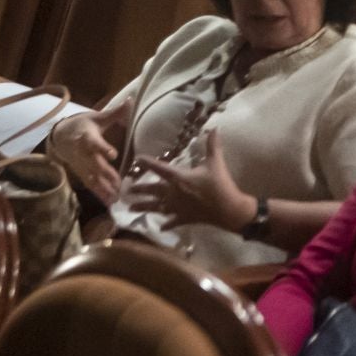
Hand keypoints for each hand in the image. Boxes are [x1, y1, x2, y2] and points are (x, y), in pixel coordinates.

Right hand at [48, 98, 130, 202]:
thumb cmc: (83, 125)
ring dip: (103, 188)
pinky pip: (90, 184)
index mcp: (87, 137)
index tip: (112, 154)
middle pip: (94, 165)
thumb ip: (116, 112)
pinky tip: (109, 203)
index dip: (103, 148)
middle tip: (119, 184)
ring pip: (92, 178)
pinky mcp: (81, 173)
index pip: (95, 143)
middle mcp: (82, 153)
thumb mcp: (98, 117)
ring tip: (115, 198)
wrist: (60, 136)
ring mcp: (80, 165)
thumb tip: (131, 100)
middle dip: (106, 175)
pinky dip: (99, 193)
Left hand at [124, 129, 257, 233]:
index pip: (159, 168)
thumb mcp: (216, 162)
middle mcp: (173, 193)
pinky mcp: (184, 218)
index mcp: (179, 178)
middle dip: (139, 189)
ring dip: (143, 207)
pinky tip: (160, 228)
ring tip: (131, 208)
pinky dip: (166, 224)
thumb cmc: (219, 184)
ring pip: (156, 207)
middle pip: (153, 190)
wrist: (228, 209)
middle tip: (127, 190)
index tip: (137, 159)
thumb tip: (214, 128)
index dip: (148, 163)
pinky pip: (172, 221)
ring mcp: (177, 207)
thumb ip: (212, 145)